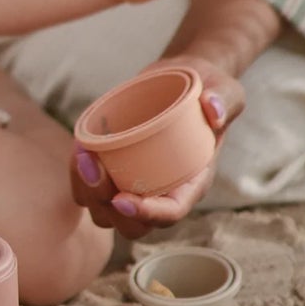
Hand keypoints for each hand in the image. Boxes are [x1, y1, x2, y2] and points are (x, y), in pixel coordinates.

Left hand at [68, 55, 245, 237]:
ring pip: (104, 211)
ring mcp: (136, 183)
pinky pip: (90, 188)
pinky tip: (79, 147)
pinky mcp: (115, 168)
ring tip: (83, 155)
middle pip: (131, 225)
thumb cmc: (209, 90)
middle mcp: (162, 190)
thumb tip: (212, 109)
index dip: (146, 214)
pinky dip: (79, 175)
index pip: (170, 212)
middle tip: (92, 165)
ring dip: (87, 191)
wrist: (185, 81)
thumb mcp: (225, 91)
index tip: (122, 200)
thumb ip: (224, 100)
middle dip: (106, 204)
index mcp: (191, 183)